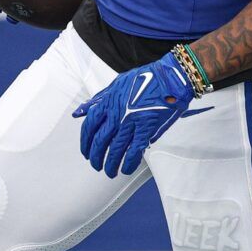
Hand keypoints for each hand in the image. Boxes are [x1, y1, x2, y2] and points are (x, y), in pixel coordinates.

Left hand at [72, 51, 198, 176]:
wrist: (171, 79)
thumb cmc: (146, 78)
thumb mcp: (117, 84)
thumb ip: (99, 99)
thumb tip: (80, 112)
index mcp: (108, 102)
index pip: (90, 127)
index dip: (85, 142)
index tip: (86, 151)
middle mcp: (117, 114)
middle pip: (100, 142)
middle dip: (96, 157)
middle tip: (96, 165)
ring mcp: (131, 123)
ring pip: (115, 150)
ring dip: (111, 164)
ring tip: (110, 172)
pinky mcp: (147, 130)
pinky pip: (134, 152)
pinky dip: (128, 163)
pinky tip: (126, 169)